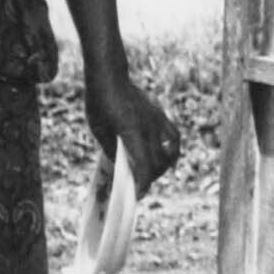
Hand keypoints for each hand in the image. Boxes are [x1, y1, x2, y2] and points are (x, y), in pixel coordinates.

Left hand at [85, 67, 181, 194]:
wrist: (110, 78)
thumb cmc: (99, 104)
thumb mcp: (99, 131)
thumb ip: (113, 149)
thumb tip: (123, 167)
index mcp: (131, 132)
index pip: (144, 165)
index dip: (143, 183)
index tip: (138, 195)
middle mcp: (149, 127)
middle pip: (158, 161)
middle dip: (151, 178)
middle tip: (139, 186)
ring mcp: (158, 120)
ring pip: (171, 150)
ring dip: (164, 165)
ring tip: (154, 172)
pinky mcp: (160, 115)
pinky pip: (173, 136)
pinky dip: (172, 149)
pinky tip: (166, 155)